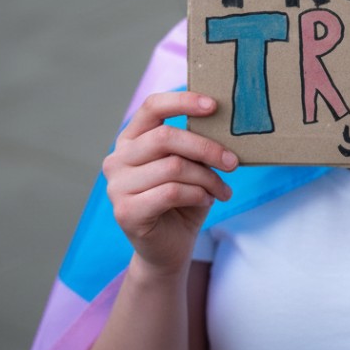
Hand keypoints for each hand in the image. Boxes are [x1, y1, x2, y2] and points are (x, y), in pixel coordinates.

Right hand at [103, 91, 237, 276]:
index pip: (151, 107)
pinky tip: (207, 200)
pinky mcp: (126, 212)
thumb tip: (222, 120)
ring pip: (173, 167)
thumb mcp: (191, 166)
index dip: (182, 101)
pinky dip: (198, 194)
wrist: (170, 248)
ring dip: (208, 178)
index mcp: (131, 140)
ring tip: (222, 189)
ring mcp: (116, 186)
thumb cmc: (183, 201)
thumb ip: (194, 144)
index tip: (214, 105)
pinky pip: (171, 192)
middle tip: (233, 161)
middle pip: (165, 137)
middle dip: (206, 148)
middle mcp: (117, 159)